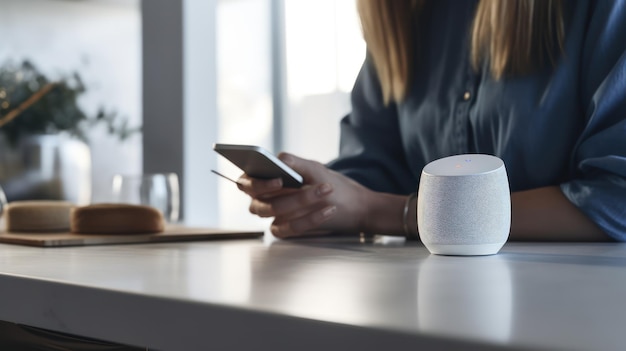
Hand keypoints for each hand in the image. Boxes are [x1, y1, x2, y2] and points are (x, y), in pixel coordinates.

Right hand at [236, 152, 372, 237]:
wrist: (346, 203)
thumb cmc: (323, 182)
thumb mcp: (314, 168)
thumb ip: (295, 163)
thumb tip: (278, 160)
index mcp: (263, 179)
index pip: (245, 183)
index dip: (256, 183)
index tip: (278, 180)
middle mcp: (263, 199)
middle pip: (256, 202)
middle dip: (279, 192)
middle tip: (302, 189)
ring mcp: (273, 216)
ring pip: (275, 212)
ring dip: (301, 201)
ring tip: (325, 190)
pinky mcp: (284, 229)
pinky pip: (291, 228)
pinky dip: (310, 219)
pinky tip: (328, 210)